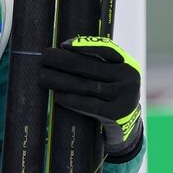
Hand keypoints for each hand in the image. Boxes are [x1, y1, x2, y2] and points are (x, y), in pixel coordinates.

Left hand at [38, 36, 143, 158]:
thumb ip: (97, 63)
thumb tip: (65, 48)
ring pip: (87, 85)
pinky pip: (90, 104)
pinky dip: (71, 99)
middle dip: (65, 61)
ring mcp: (126, 96)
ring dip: (62, 80)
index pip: (107, 49)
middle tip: (44, 58)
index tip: (63, 45)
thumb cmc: (110, 96)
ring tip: (43, 77)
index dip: (85, 45)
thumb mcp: (111, 78)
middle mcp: (129, 78)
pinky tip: (56, 96)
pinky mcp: (117, 114)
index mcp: (127, 64)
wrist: (127, 127)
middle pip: (92, 67)